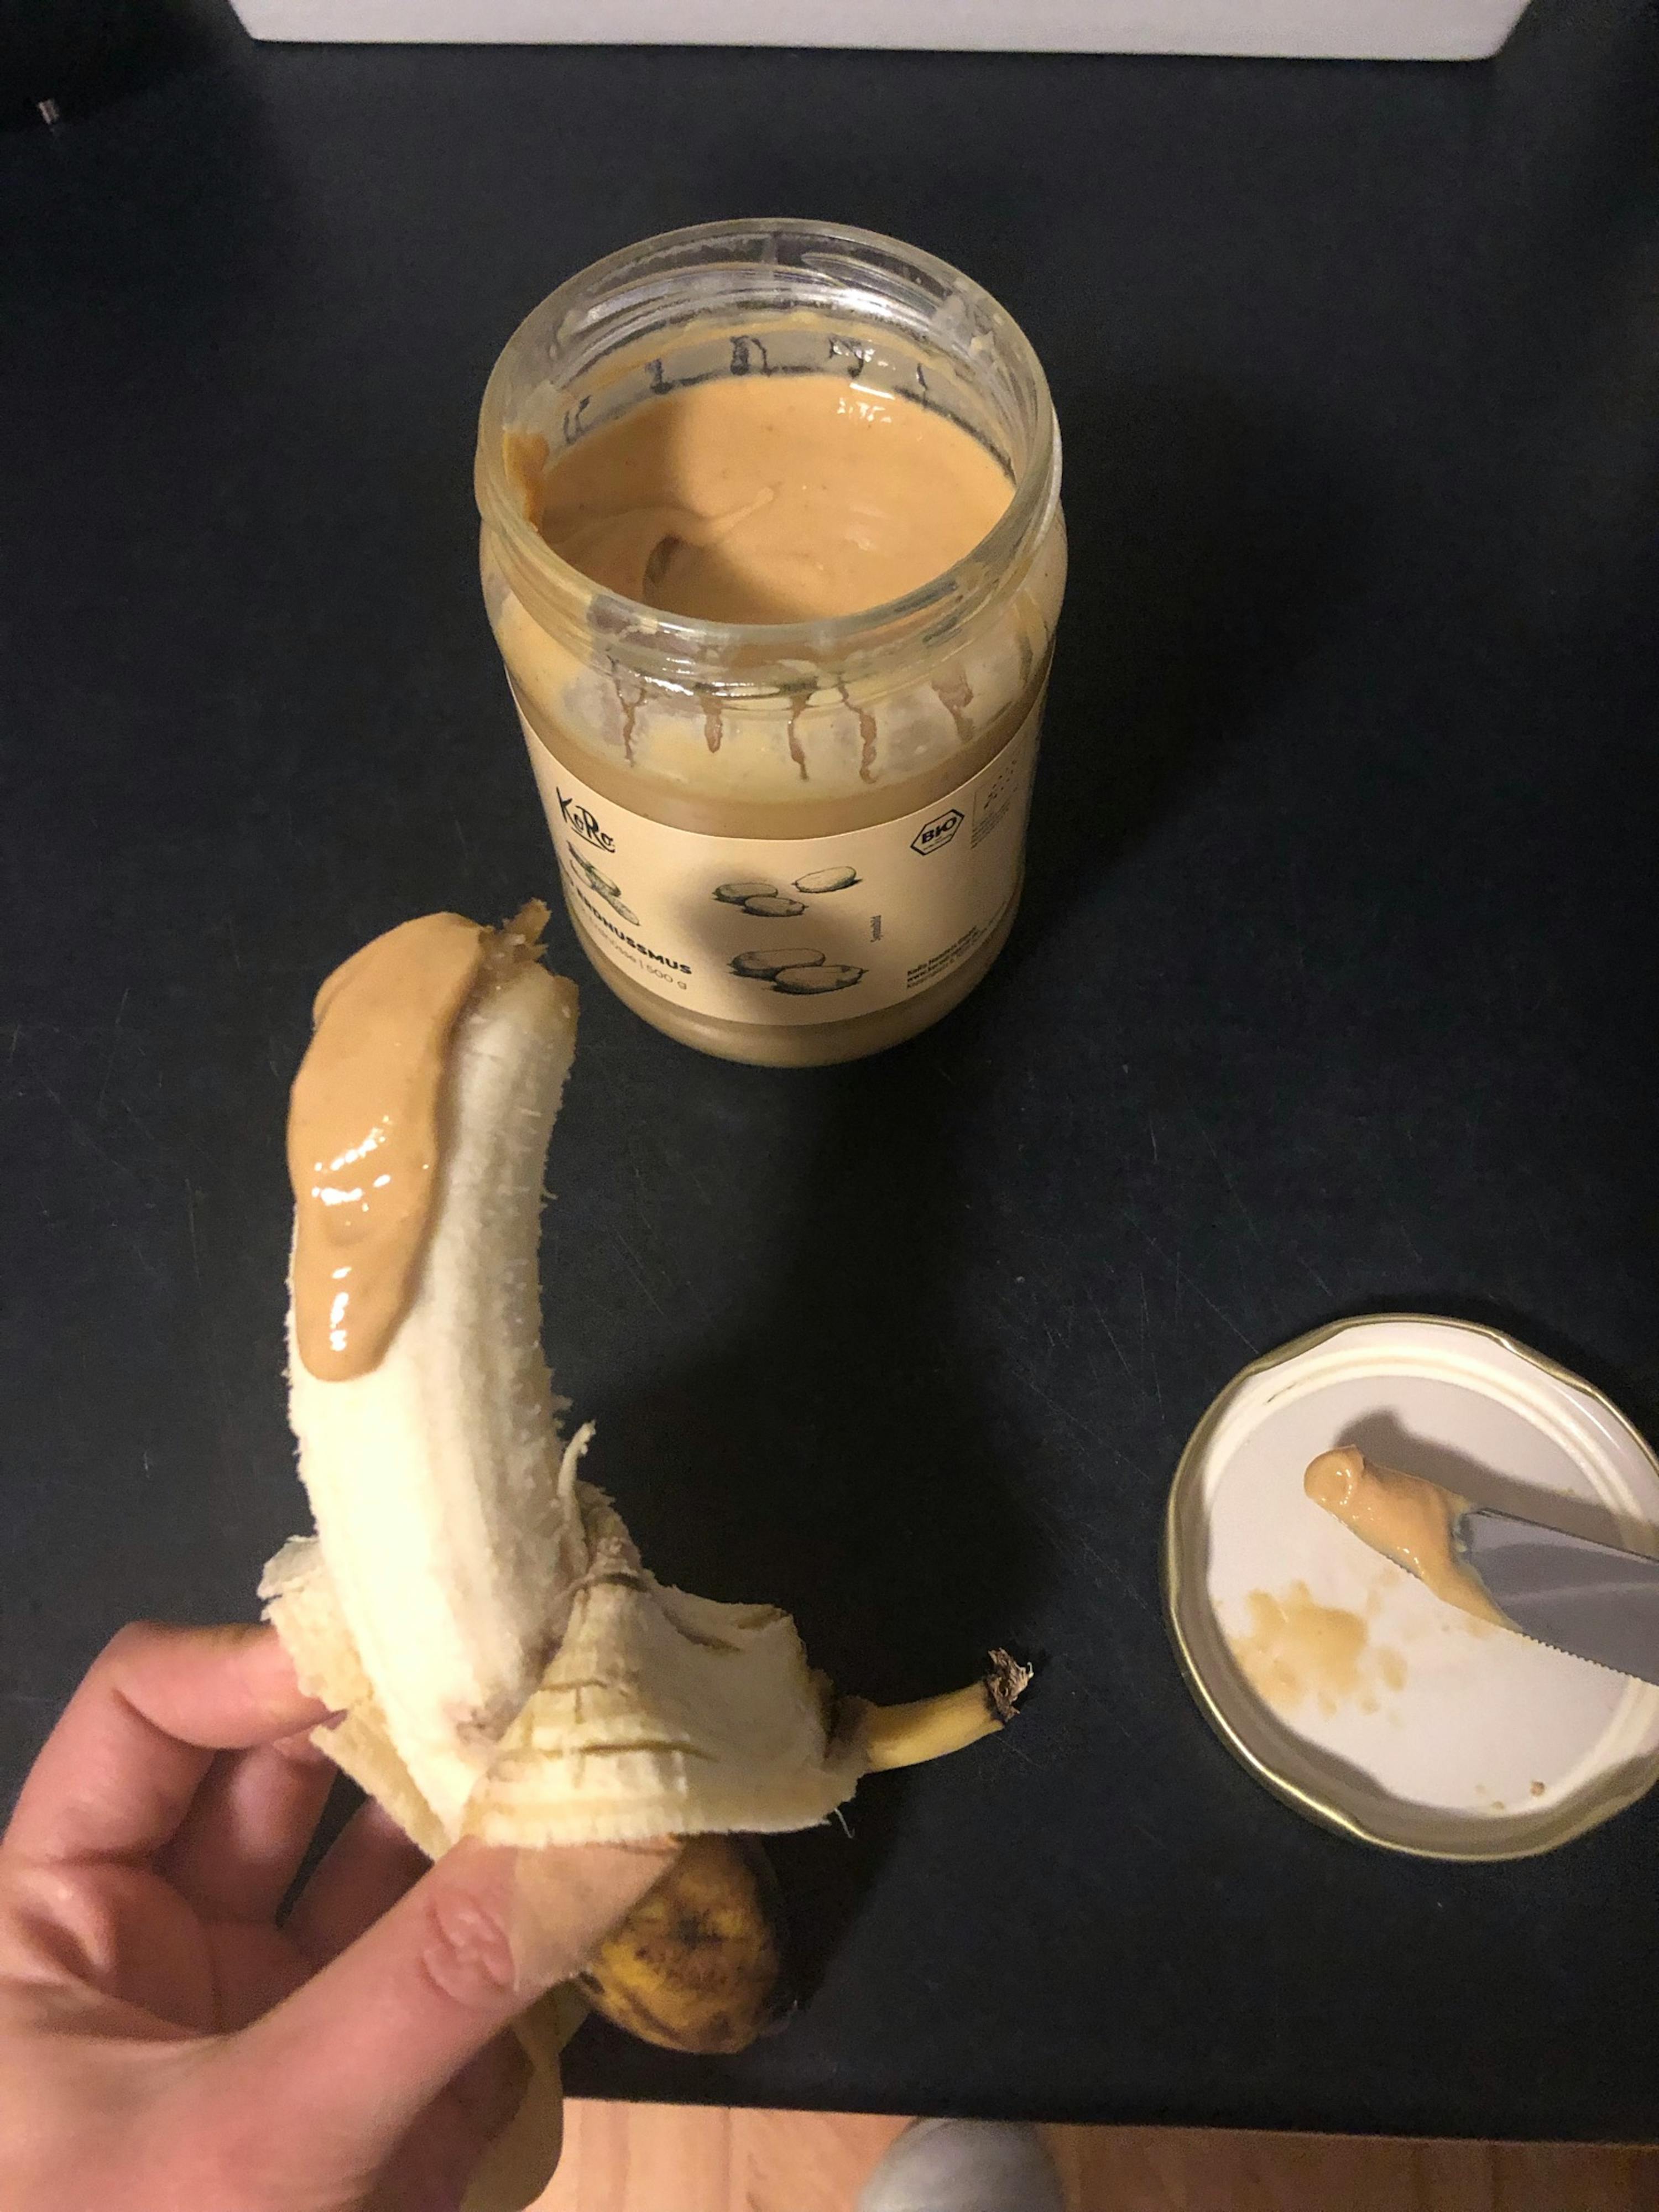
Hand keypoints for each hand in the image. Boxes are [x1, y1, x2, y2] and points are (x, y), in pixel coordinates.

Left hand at [0, 1622, 675, 2211]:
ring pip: (391, 1884)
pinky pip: (445, 2000)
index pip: (155, 1710)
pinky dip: (512, 1982)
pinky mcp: (360, 2113)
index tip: (431, 1645)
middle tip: (557, 1698)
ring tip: (597, 1800)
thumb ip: (444, 1976)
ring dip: (488, 1855)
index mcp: (52, 1922)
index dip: (276, 1659)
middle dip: (422, 1743)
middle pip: (297, 1779)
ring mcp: (264, 2030)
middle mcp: (154, 1950)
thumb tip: (622, 1810)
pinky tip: (573, 1959)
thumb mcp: (259, 2148)